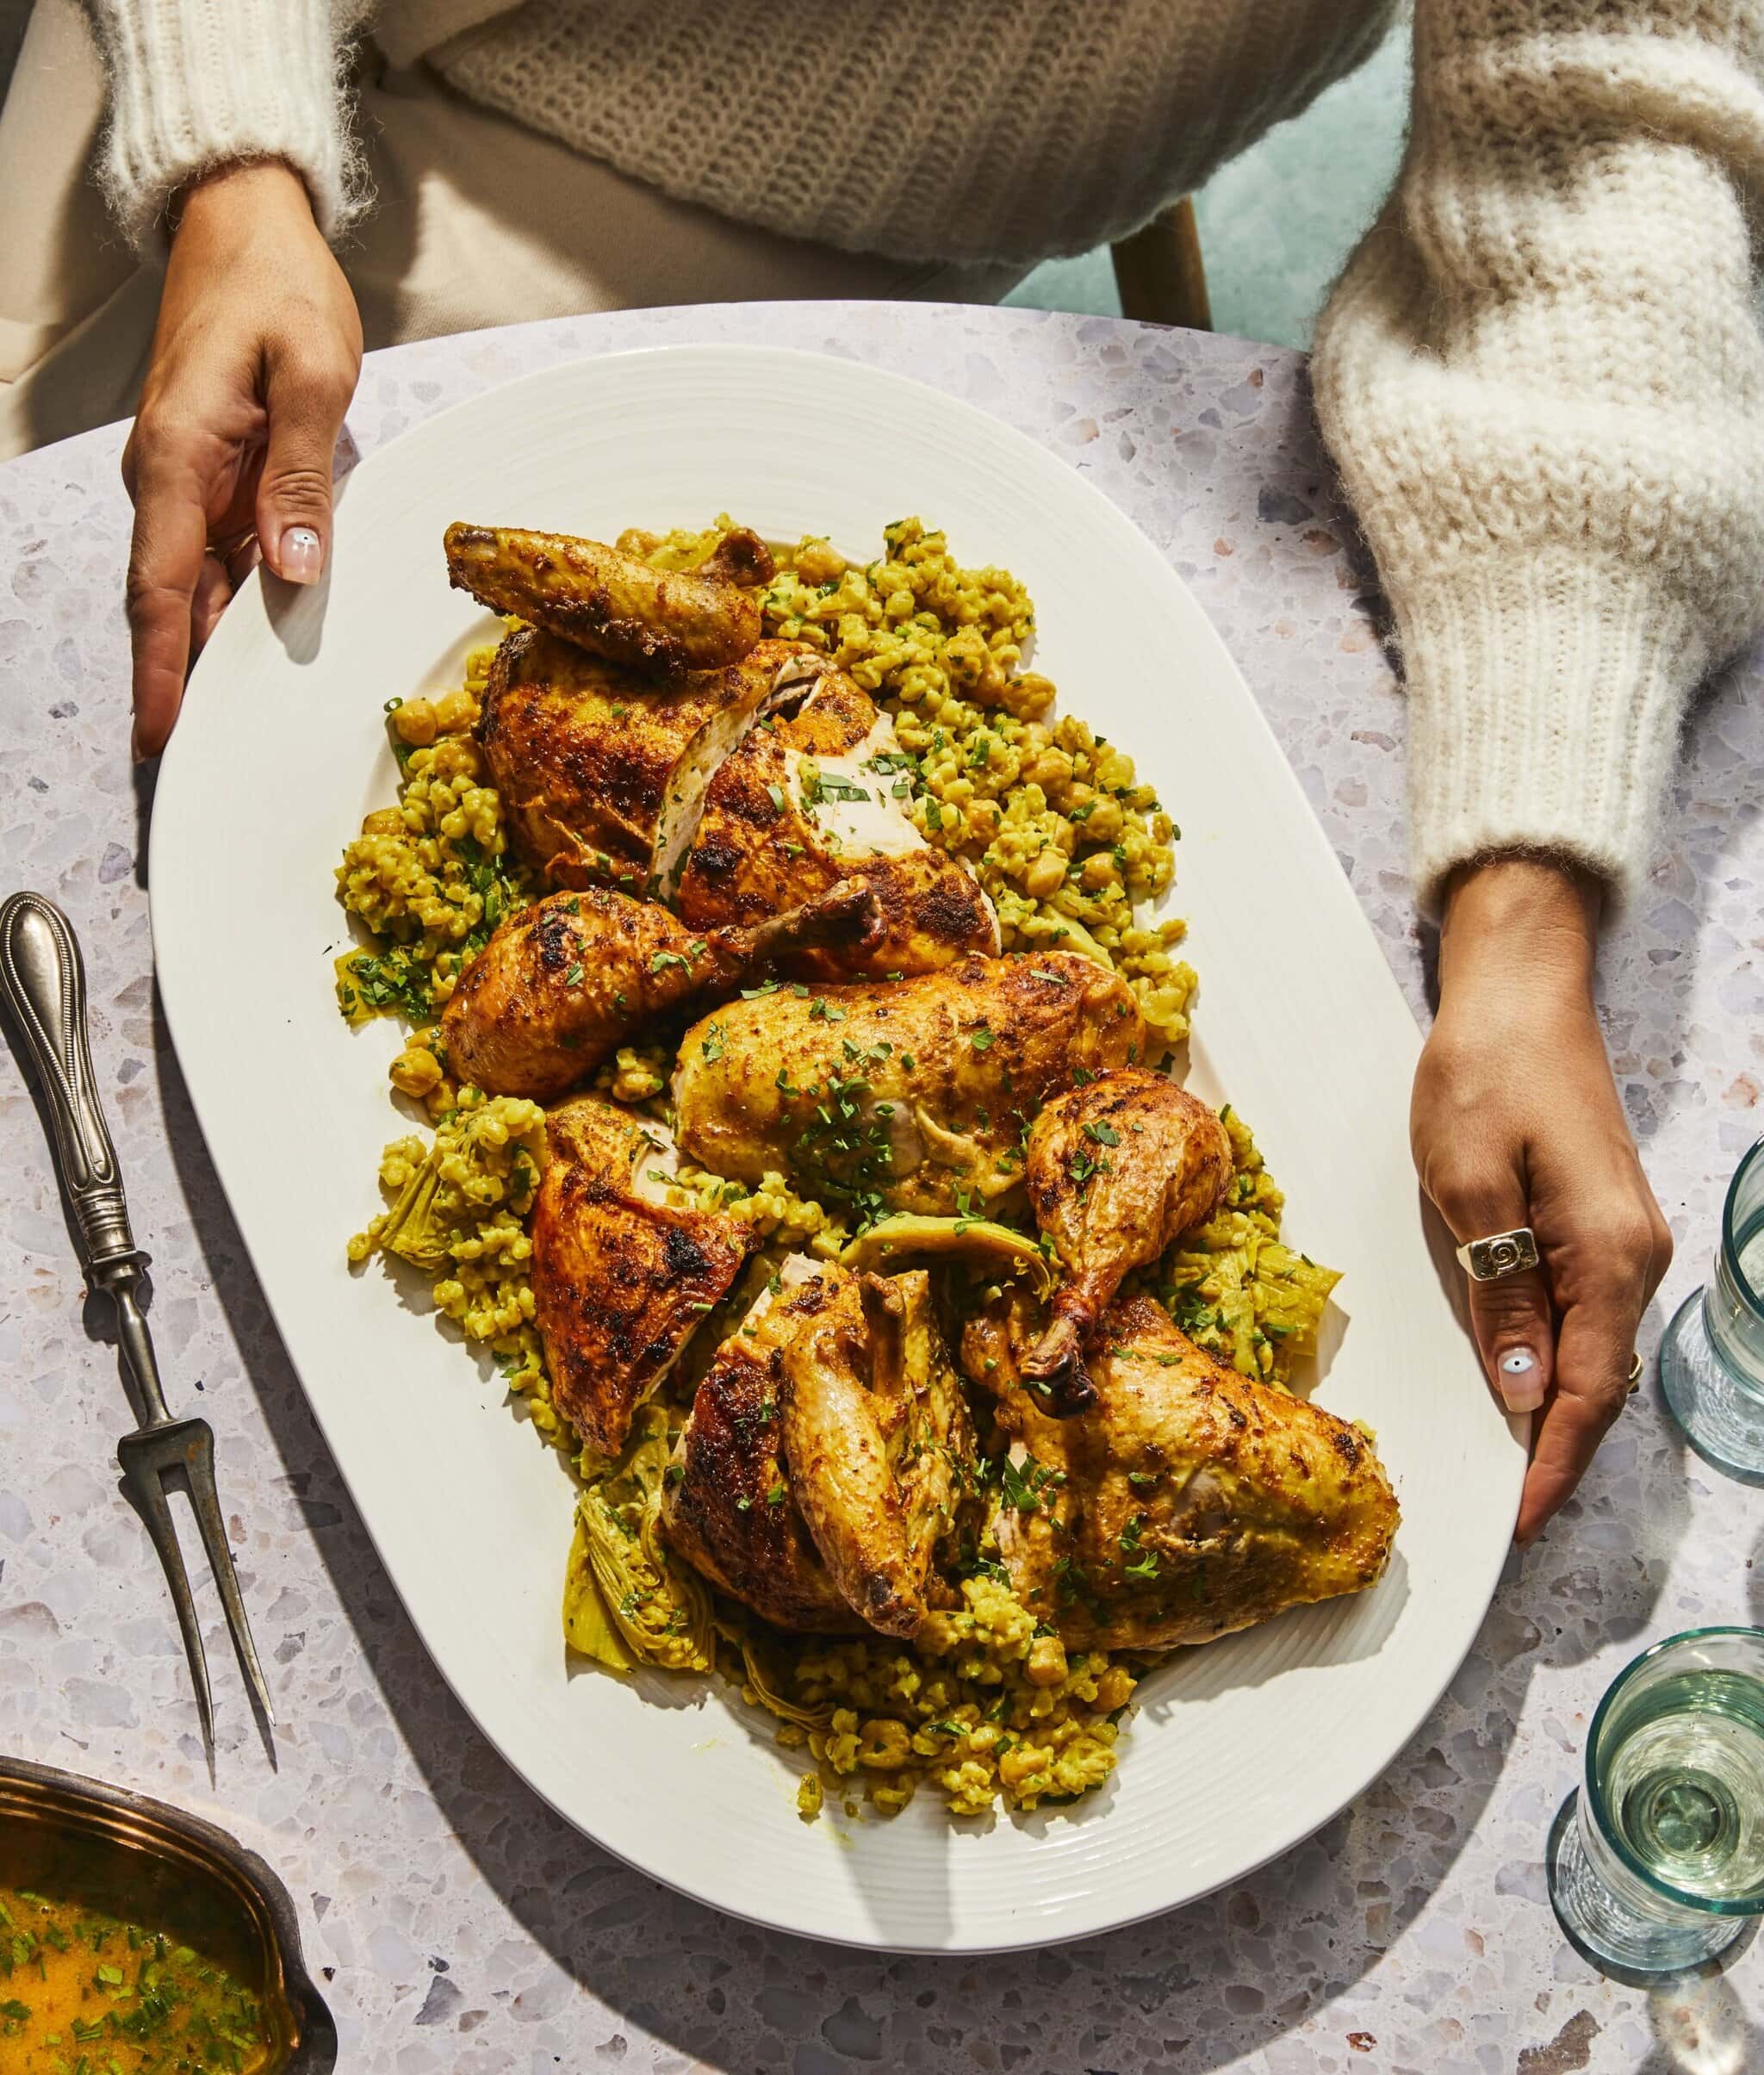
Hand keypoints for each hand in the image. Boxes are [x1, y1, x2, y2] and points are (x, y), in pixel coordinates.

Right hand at [123, 160, 361, 758]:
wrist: (247, 229)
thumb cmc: (279, 290)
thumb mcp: (311, 374)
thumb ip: (303, 476)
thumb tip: (293, 568)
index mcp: (181, 458)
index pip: (162, 588)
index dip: (163, 670)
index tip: (161, 737)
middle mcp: (170, 480)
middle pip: (172, 604)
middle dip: (183, 684)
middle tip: (207, 765)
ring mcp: (191, 482)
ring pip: (197, 589)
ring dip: (213, 655)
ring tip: (240, 732)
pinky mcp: (218, 479)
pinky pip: (221, 561)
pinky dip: (237, 610)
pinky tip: (267, 655)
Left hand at [1411, 858, 1671, 1542]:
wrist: (1518, 990)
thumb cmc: (1483, 1073)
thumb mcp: (1469, 1186)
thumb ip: (1501, 1293)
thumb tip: (1525, 1390)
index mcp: (1608, 1253)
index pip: (1588, 1389)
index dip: (1554, 1462)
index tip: (1519, 1522)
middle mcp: (1634, 1253)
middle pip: (1601, 1378)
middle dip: (1558, 1448)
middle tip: (1505, 1509)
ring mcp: (1621, 1235)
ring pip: (1594, 1346)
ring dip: (1555, 1403)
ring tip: (1505, 1461)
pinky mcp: (1598, 1217)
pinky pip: (1583, 1308)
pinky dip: (1554, 1353)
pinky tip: (1518, 1377)